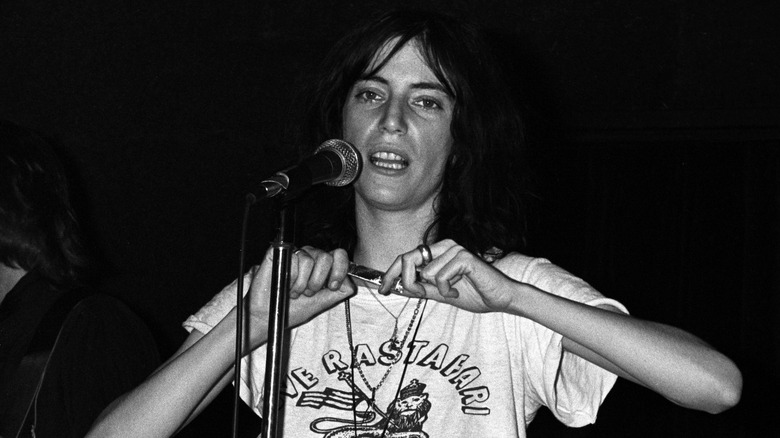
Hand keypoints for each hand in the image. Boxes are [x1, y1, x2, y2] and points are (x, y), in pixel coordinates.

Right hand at [247, 246, 354, 335]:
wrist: (269, 316)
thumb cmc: (292, 309)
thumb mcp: (321, 303)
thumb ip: (339, 292)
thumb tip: (350, 281)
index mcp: (322, 267)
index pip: (339, 255)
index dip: (339, 269)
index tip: (332, 285)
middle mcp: (310, 257)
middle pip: (326, 257)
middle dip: (317, 281)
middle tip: (308, 292)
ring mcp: (294, 254)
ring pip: (308, 259)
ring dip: (301, 282)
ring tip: (294, 292)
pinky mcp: (278, 252)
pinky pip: (291, 257)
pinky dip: (290, 275)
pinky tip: (284, 283)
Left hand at [379, 239, 518, 312]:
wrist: (499, 298)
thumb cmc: (474, 293)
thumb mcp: (440, 292)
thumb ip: (422, 288)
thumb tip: (399, 287)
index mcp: (438, 252)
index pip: (406, 258)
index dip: (391, 273)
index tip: (383, 289)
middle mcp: (444, 246)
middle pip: (408, 259)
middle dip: (407, 282)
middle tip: (419, 294)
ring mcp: (454, 249)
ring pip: (425, 272)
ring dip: (436, 289)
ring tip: (452, 291)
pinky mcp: (463, 257)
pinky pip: (440, 276)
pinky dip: (447, 288)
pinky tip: (459, 289)